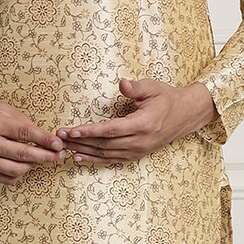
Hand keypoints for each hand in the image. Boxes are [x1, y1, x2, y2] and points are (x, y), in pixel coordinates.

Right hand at [0, 86, 66, 183]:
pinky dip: (20, 173)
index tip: (59, 144)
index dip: (45, 140)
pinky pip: (7, 179)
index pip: (25, 134)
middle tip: (59, 155)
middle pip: (22, 154)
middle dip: (45, 156)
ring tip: (40, 157)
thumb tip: (53, 143)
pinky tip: (25, 164)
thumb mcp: (12, 112)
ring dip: (33, 165)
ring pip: (16, 170)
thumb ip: (30, 128)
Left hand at [55, 78, 216, 162]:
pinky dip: (93, 160)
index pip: (111, 130)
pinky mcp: (136, 155)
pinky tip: (78, 157)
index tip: (72, 130)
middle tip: (59, 137)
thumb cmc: (166, 98)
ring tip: (62, 147)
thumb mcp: (153, 87)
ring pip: (106, 153)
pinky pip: (111, 159)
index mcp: (144, 124)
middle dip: (79, 140)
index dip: (90, 131)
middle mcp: (140, 141)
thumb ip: (136, 87)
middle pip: (104, 144)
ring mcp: (138, 150)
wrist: (185, 115)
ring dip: (83, 150)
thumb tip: (122, 83)